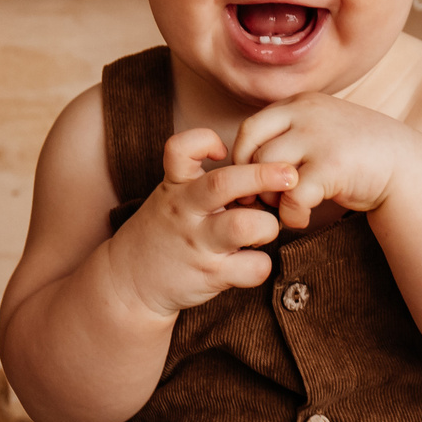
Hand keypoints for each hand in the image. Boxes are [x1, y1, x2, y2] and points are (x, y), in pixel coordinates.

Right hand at [106, 128, 290, 316]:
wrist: (131, 281)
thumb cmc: (167, 230)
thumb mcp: (174, 196)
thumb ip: (208, 179)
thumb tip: (265, 165)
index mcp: (176, 186)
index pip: (179, 149)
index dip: (204, 140)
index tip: (224, 148)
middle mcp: (185, 211)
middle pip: (223, 183)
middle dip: (263, 175)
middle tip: (291, 174)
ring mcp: (198, 244)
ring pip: (244, 226)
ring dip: (268, 225)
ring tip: (265, 229)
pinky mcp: (212, 275)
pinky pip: (255, 267)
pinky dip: (264, 264)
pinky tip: (253, 260)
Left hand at [229, 93, 420, 229]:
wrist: (407, 167)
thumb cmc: (358, 155)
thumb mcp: (321, 128)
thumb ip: (287, 134)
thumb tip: (242, 165)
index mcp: (301, 103)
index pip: (250, 129)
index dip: (244, 160)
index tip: (254, 182)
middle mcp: (307, 114)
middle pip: (253, 150)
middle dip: (252, 181)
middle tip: (264, 200)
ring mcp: (320, 138)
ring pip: (268, 173)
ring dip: (271, 199)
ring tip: (286, 208)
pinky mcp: (332, 166)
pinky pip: (291, 196)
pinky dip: (291, 215)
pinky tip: (302, 219)